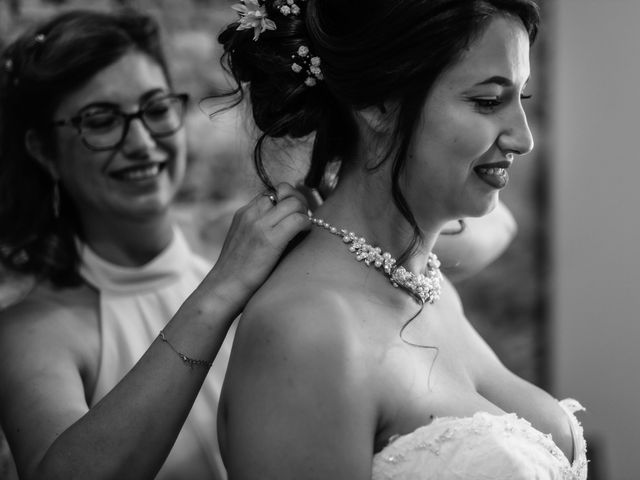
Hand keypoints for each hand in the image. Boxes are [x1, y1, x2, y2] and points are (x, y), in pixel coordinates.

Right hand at [206, 183, 310, 312]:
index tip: (293, 212)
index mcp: (244, 213)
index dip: (287, 199)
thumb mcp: (242, 240)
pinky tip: (304, 235)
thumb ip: (258, 227)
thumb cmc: (236, 271)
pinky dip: (306, 224)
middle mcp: (251, 214)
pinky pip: (298, 219)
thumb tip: (282, 223)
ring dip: (304, 212)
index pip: (272, 192)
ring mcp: (259, 225)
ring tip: (303, 228)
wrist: (224, 288)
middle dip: (299, 202)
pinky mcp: (270, 240)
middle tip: (303, 218)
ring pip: (294, 202)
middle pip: (284, 191)